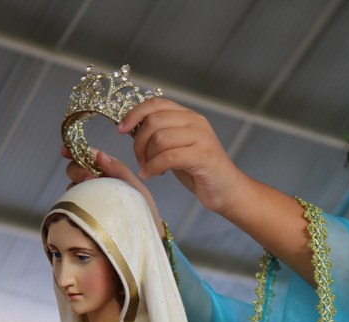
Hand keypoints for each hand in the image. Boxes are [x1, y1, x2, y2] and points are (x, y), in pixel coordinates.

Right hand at [62, 147, 164, 237]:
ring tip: (89, 189)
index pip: (90, 159)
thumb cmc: (144, 213)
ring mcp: (89, 200)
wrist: (145, 239)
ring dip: (76, 183)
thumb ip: (120, 171)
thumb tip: (100, 155)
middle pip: (76, 170)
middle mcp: (97, 186)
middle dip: (78, 168)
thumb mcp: (136, 189)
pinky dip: (73, 198)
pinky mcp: (84, 216)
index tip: (66, 151)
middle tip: (88, 177)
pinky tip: (83, 202)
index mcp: (110, 175)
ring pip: (72, 185)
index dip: (76, 152)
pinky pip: (71, 203)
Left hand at [117, 98, 248, 214]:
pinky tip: (151, 176)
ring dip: (146, 158)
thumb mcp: (177, 147)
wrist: (228, 190)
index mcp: (189, 116)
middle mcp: (196, 122)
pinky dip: (154, 168)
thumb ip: (160, 134)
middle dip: (138, 143)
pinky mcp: (203, 156)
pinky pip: (168, 157)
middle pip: (154, 121)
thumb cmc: (200, 171)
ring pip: (159, 139)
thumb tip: (131, 128)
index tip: (121, 129)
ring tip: (148, 170)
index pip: (156, 104)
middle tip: (139, 160)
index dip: (134, 113)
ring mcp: (202, 138)